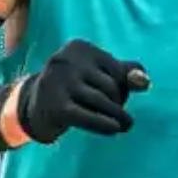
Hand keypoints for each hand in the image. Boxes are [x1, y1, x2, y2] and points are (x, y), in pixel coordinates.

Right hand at [15, 39, 147, 143]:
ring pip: (104, 102)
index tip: (117, 96)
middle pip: (112, 86)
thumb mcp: (98, 73)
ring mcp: (58, 83)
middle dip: (119, 102)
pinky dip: (107, 125)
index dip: (124, 86)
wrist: (33, 108)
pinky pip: (90, 118)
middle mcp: (66, 60)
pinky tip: (115, 129)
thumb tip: (144, 82)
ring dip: (118, 116)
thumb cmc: (73, 87)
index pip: (117, 69)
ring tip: (126, 124)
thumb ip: (126, 72)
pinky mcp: (56, 107)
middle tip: (116, 112)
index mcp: (78, 47)